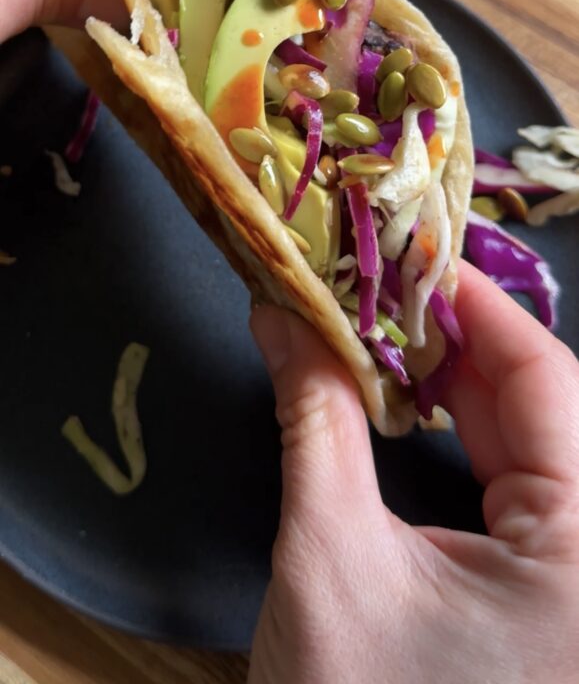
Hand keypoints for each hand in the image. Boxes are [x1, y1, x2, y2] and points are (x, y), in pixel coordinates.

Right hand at [249, 261, 578, 682]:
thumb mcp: (330, 557)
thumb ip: (314, 418)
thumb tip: (279, 313)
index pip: (548, 378)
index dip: (470, 304)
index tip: (402, 252)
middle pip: (545, 402)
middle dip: (454, 338)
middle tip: (372, 288)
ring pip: (536, 438)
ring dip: (457, 382)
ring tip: (381, 334)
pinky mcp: (559, 592)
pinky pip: (526, 482)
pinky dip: (467, 433)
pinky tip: (414, 400)